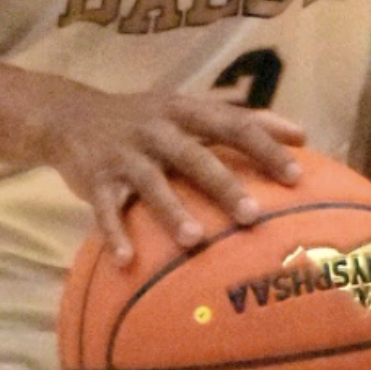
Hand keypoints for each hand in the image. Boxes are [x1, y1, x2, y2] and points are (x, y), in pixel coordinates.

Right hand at [42, 81, 305, 264]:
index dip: (265, 147)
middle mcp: (156, 128)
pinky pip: (105, 208)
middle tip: (253, 216)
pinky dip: (115, 234)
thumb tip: (300, 134)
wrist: (70, 115)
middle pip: (195, 156)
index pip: (233, 124)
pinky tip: (127, 261)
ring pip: (151, 183)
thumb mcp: (188, 108)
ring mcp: (124, 153)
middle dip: (224, 185)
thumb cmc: (147, 119)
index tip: (297, 176)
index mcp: (185, 110)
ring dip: (172, 211)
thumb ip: (238, 119)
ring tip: (194, 240)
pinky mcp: (94, 178)